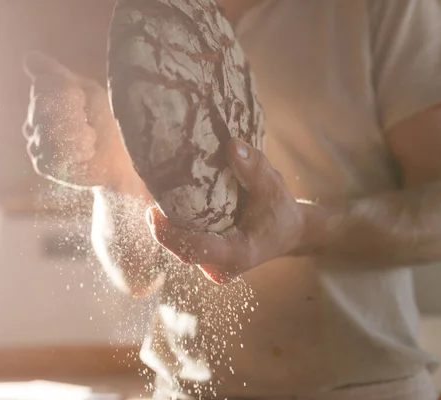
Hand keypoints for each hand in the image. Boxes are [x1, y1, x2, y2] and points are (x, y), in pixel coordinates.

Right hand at [22, 51, 130, 187]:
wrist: (122, 159)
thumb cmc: (108, 123)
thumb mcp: (88, 92)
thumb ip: (58, 75)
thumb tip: (28, 57)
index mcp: (43, 99)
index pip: (41, 83)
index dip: (66, 91)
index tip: (82, 100)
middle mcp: (34, 120)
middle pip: (42, 104)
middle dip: (73, 112)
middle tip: (88, 123)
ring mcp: (36, 142)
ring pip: (48, 127)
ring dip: (79, 132)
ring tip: (91, 139)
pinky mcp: (42, 164)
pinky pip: (53, 149)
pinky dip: (77, 149)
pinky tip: (86, 153)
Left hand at [146, 138, 318, 283]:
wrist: (287, 232)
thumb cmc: (280, 211)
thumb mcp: (274, 186)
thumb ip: (255, 168)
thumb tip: (232, 145)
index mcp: (240, 253)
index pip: (196, 250)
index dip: (170, 235)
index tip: (153, 213)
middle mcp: (222, 266)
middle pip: (182, 248)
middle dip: (165, 225)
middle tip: (153, 192)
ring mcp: (212, 266)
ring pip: (180, 247)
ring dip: (169, 224)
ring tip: (160, 193)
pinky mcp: (206, 259)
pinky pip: (184, 244)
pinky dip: (177, 225)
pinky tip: (170, 203)